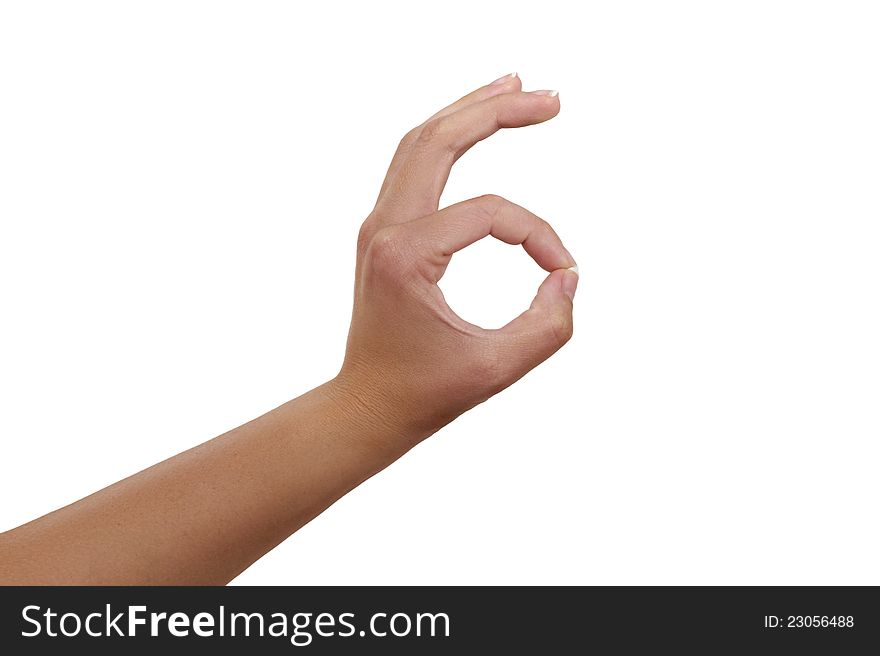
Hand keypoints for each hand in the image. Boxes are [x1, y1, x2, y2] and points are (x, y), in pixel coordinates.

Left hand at [335, 74, 578, 448]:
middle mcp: (384, 228)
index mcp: (406, 256)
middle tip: (551, 99)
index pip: (490, 213)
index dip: (538, 236)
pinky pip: (413, 164)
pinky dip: (447, 136)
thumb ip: (548, 326)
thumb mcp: (496, 369)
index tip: (561, 271)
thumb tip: (568, 274)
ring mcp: (378, 225)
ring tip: (514, 86)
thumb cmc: (425, 393)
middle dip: (496, 110)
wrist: (368, 404)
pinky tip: (473, 121)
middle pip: (438, 139)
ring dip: (468, 111)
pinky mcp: (384, 230)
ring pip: (420, 142)